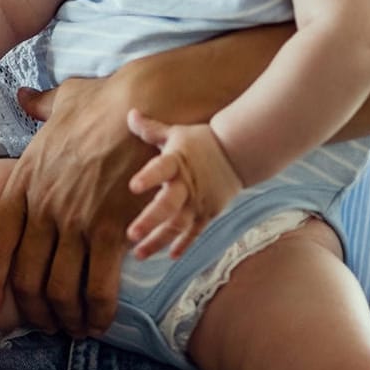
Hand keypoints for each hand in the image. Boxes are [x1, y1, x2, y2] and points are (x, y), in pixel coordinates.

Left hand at [0, 78, 154, 336]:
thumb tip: (24, 97)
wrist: (145, 103)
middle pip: (25, 276)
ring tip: (75, 329)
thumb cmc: (106, 101)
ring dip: (66, 317)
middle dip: (33, 310)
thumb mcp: (61, 100)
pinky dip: (97, 310)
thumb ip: (39, 107)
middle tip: (46, 326)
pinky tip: (101, 320)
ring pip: (59, 288)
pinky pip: (98, 284)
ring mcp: (74, 220)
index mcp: (23, 182)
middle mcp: (42, 206)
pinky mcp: (110, 229)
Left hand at [124, 110, 244, 259]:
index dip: (148, 177)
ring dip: (158, 240)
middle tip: (131, 235)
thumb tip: (130, 113)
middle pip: (168, 205)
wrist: (239, 153)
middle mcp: (187, 185)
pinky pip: (195, 232)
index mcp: (176, 162)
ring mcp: (199, 202)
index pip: (160, 168)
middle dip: (150, 221)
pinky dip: (184, 244)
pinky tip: (170, 256)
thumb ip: (151, 129)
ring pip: (178, 225)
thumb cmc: (201, 141)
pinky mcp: (208, 212)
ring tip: (139, 253)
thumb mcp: (175, 133)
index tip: (133, 186)